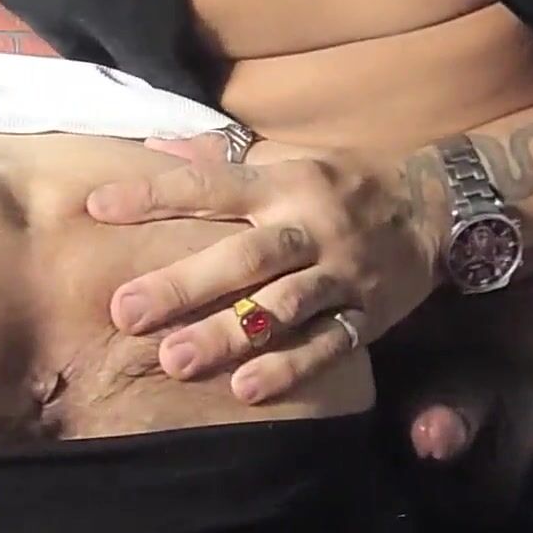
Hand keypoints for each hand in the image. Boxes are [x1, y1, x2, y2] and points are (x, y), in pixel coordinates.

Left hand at [86, 133, 446, 401]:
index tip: (98, 208)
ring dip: (229, 333)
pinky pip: (328, 344)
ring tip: (175, 360)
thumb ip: (222, 159)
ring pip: (282, 306)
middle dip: (184, 284)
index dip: (155, 195)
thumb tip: (155, 144)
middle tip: (125, 312)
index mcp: (285, 183)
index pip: (211, 186)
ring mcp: (341, 273)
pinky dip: (290, 367)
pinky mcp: (367, 315)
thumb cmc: (344, 184)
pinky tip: (246, 388)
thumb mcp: (288, 158)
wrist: (435, 208)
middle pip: (244, 256)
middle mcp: (310, 226)